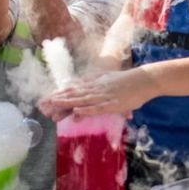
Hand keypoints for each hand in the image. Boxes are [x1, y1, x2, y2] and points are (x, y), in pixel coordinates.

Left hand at [38, 68, 157, 121]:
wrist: (144, 80)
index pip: (74, 89)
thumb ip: (95, 81)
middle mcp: (96, 88)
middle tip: (44, 104)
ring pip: (82, 100)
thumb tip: (83, 84)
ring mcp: (104, 96)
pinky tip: (77, 111)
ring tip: (54, 104)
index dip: (61, 94)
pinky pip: (97, 108)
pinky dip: (87, 110)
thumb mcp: (108, 77)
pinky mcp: (113, 104)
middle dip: (58, 100)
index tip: (47, 98)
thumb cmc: (128, 81)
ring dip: (68, 103)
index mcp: (95, 83)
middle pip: (74, 95)